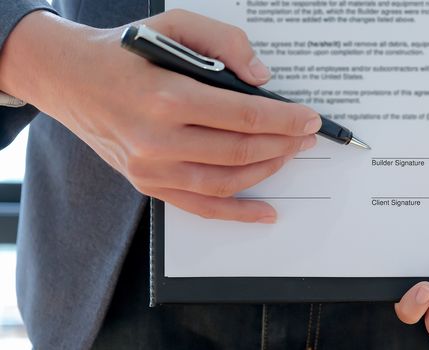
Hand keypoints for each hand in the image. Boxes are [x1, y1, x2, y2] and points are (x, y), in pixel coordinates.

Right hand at [0, 10, 320, 222]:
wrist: (69, 79)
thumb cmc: (123, 51)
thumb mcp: (173, 25)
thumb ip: (224, 42)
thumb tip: (262, 78)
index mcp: (167, 97)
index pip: (244, 116)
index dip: (285, 120)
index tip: (309, 120)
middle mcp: (157, 140)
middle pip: (240, 151)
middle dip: (283, 144)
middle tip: (306, 137)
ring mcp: (151, 169)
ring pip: (226, 181)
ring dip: (266, 171)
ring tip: (288, 156)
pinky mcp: (147, 184)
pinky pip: (200, 207)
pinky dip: (237, 213)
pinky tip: (265, 211)